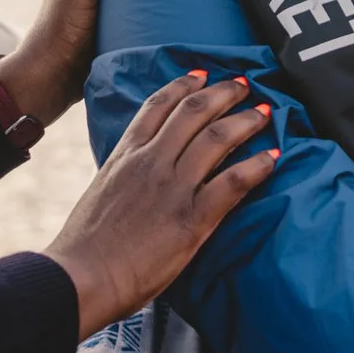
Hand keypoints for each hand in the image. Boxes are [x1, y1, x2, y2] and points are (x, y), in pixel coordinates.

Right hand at [42, 70, 275, 336]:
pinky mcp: (192, 218)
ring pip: (217, 138)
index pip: (157, 106)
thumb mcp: (100, 193)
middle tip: (243, 85)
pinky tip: (273, 159)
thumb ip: (123, 177)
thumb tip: (136, 178)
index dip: (183, 85)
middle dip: (223, 93)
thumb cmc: (84, 246)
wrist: (80, 277)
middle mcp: (151, 161)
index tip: (202, 75)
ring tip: (264, 113)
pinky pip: (233, 182)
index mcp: (125, 155)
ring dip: (246, 121)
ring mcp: (173, 187)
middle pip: (194, 112)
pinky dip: (257, 167)